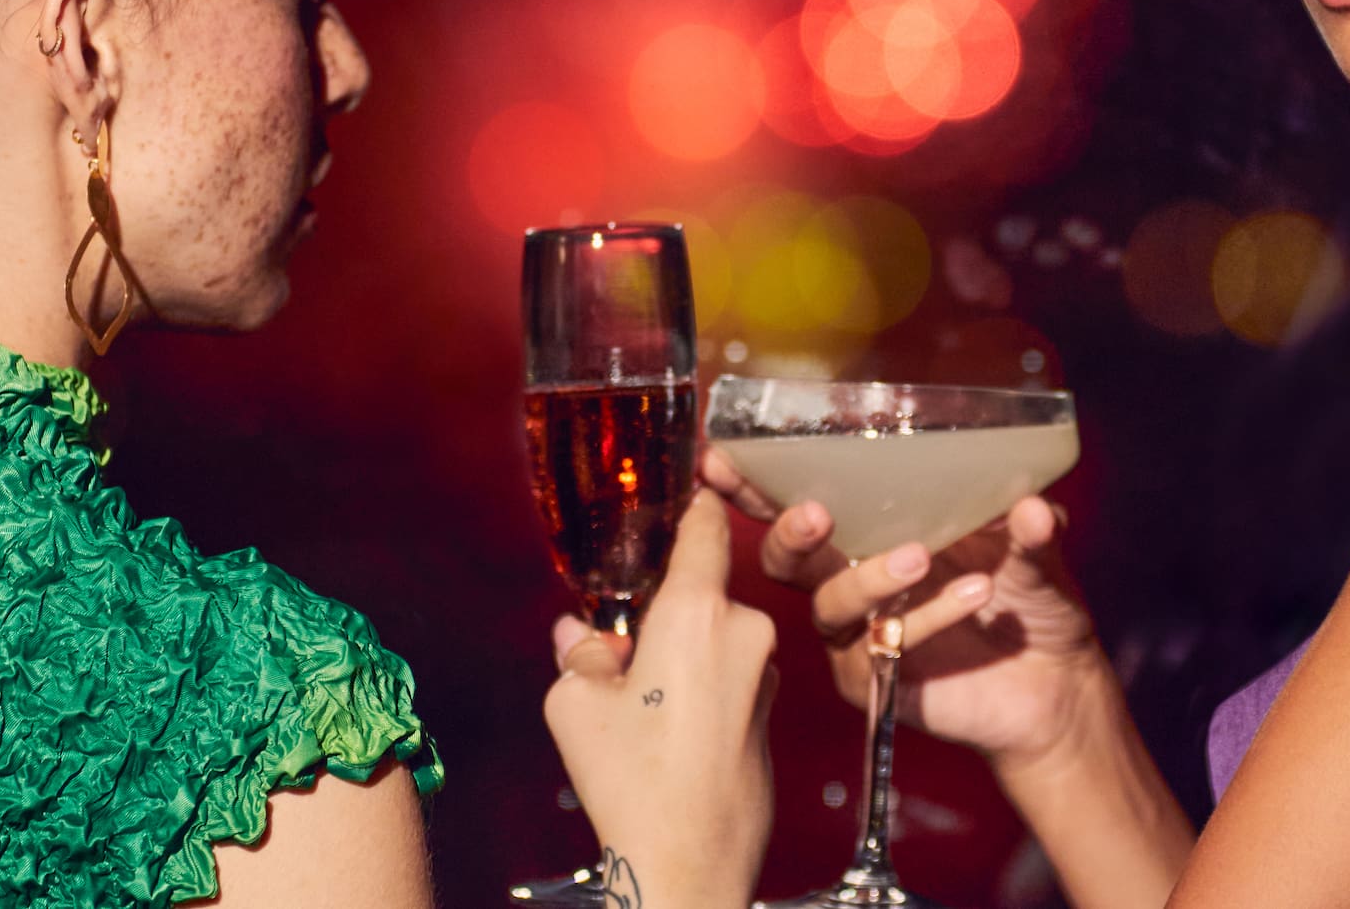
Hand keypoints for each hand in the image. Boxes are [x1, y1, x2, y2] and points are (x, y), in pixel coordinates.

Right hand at [542, 488, 776, 908]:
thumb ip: (579, 653)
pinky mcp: (773, 712)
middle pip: (701, 590)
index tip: (684, 484)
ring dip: (684, 651)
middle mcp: (745, 629)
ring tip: (642, 703)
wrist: (691, 864)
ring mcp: (767, 673)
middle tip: (622, 644)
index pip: (705, 526)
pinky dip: (704, 684)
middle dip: (664, 608)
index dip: (691, 503)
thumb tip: (579, 634)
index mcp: (699, 610)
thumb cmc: (633, 780)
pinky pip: (732, 675)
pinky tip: (670, 730)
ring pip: (716, 637)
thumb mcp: (575, 706)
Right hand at [703, 447, 1106, 773]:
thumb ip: (1030, 526)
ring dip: (869, 576)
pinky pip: (878, 649)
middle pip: (788, 557)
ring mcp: (858, 635)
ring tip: (922, 557)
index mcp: (871, 530)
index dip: (757, 480)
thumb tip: (1033, 506)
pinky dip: (925, 619)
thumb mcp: (1036, 549)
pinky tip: (973, 595)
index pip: (800, 498)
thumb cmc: (1030, 600)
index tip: (724, 455)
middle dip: (788, 531)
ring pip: (830, 604)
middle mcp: (850, 579)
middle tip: (816, 513)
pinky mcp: (876, 682)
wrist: (1057, 684)